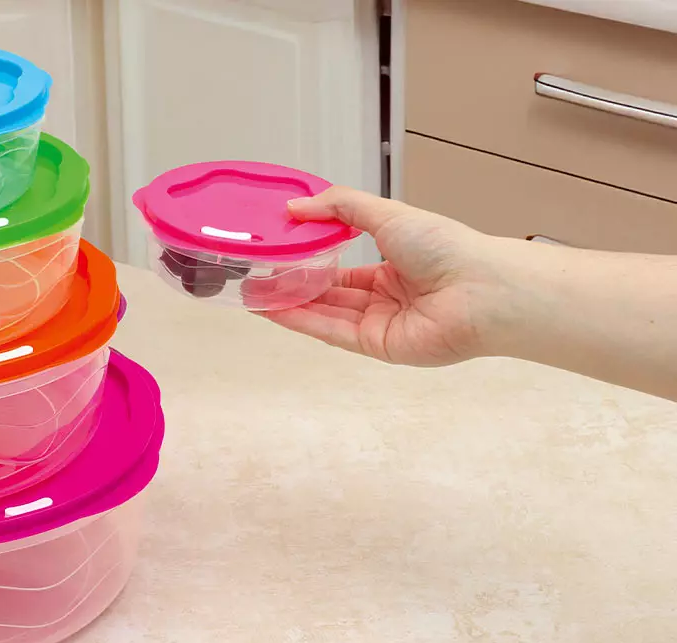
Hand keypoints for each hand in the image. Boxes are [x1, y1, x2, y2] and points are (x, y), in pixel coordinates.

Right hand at [259, 186, 519, 366]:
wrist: (479, 290)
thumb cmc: (442, 246)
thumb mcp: (387, 214)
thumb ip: (340, 207)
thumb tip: (294, 206)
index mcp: (394, 263)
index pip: (342, 265)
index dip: (309, 257)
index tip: (277, 249)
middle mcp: (385, 296)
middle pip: (329, 292)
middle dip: (292, 284)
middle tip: (253, 274)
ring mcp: (379, 323)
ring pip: (325, 312)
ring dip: (289, 303)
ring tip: (252, 292)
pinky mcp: (375, 346)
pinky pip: (332, 332)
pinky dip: (302, 321)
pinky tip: (274, 310)